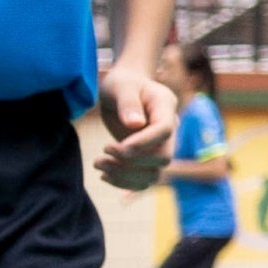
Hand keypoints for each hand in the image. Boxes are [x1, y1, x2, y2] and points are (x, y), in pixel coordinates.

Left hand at [90, 68, 176, 185]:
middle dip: (131, 160)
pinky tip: (104, 175)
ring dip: (125, 175)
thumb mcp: (121, 86)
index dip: (143, 143)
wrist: (124, 89)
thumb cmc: (122, 83)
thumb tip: (135, 125)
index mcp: (166, 107)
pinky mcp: (148, 158)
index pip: (165, 130)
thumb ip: (128, 103)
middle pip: (162, 157)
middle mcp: (168, 129)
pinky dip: (125, 183)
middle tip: (104, 150)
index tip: (116, 146)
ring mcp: (160, 146)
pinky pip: (144, 180)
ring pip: (154, 173)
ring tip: (98, 164)